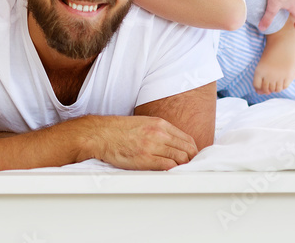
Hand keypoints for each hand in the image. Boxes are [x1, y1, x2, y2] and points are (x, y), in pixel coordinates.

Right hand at [81, 115, 198, 169]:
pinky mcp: (145, 158)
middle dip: (191, 160)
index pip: (187, 139)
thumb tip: (173, 143)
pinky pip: (168, 166)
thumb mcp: (144, 123)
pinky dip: (173, 170)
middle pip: (187, 149)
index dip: (193, 150)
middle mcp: (159, 133)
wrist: (101, 134)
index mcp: (159, 124)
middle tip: (189, 167)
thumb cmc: (119, 130)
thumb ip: (159, 131)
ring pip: (180, 158)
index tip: (191, 157)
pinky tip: (170, 173)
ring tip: (180, 171)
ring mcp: (152, 146)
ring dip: (183, 166)